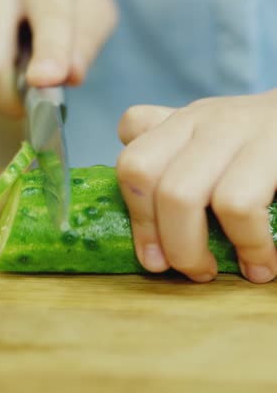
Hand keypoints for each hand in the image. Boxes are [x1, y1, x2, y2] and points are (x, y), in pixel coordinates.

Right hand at [0, 0, 117, 115]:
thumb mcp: (92, 4)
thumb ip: (88, 38)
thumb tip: (69, 76)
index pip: (48, 16)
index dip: (48, 53)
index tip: (44, 79)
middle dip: (9, 97)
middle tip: (31, 106)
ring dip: (7, 84)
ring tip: (25, 58)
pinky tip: (9, 51)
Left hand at [116, 91, 276, 282]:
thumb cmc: (256, 148)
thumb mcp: (209, 146)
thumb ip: (170, 162)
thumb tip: (145, 217)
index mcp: (176, 125)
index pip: (130, 161)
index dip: (135, 213)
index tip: (153, 255)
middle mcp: (197, 119)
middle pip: (140, 174)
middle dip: (154, 235)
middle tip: (180, 269)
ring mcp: (232, 127)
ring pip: (179, 194)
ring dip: (188, 249)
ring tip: (210, 273)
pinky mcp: (273, 143)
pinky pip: (238, 204)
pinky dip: (247, 244)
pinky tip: (260, 265)